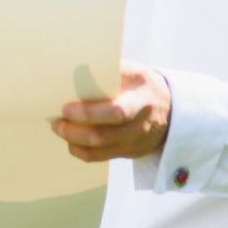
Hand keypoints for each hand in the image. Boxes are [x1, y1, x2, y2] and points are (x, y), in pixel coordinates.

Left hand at [50, 60, 171, 161]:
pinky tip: (71, 143)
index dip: (89, 113)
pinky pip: (102, 157)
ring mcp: (135, 140)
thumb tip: (79, 69)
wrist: (171, 109)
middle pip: (104, 134)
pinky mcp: (130, 151)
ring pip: (100, 148)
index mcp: (140, 98)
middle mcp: (139, 123)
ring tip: (59, 129)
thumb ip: (112, 70)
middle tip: (56, 122)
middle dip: (74, 130)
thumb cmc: (143, 85)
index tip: (66, 108)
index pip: (116, 111)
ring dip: (74, 141)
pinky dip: (82, 152)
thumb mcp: (135, 71)